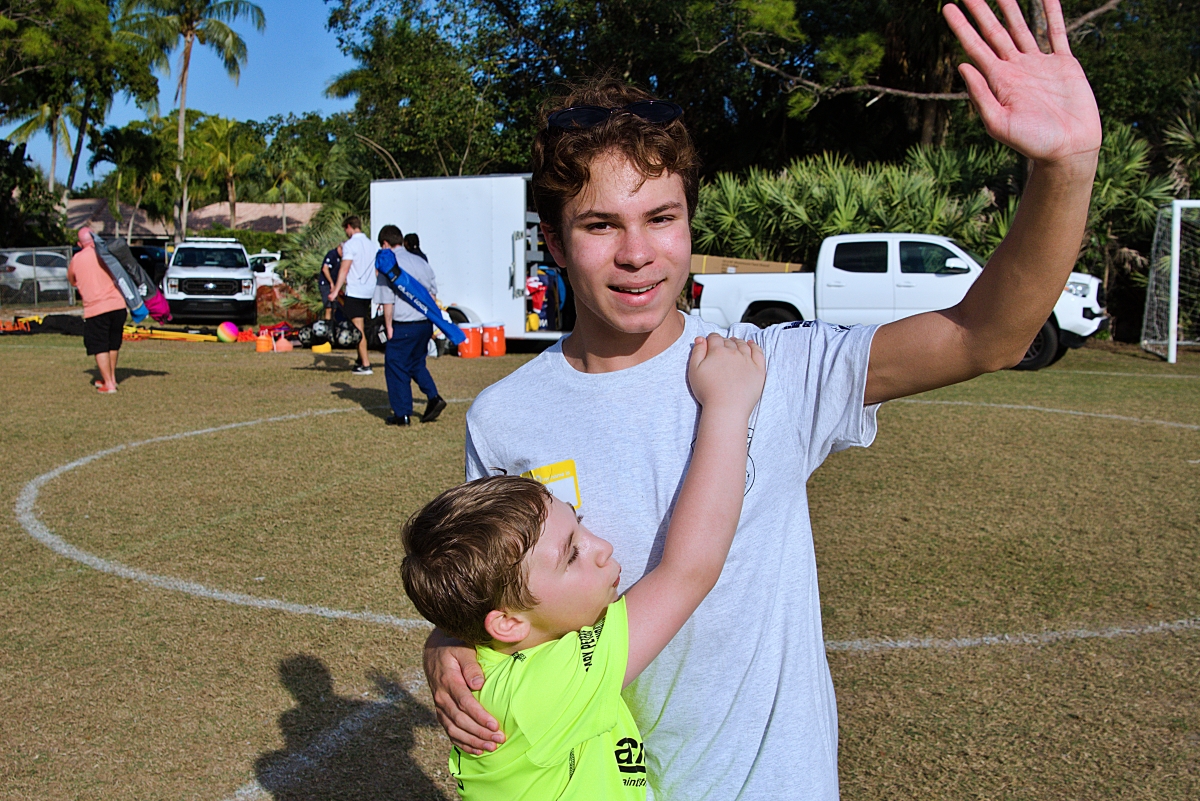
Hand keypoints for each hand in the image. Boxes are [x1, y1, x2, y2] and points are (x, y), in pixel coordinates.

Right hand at [423, 629, 503, 752]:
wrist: (434, 650)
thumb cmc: (454, 648)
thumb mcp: (463, 649)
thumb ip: (471, 666)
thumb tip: (478, 684)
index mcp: (448, 681)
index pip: (465, 703)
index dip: (479, 716)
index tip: (495, 726)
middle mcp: (442, 697)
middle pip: (460, 720)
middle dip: (480, 732)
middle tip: (499, 740)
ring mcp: (440, 706)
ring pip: (454, 730)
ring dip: (472, 741)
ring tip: (491, 748)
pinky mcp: (441, 712)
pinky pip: (449, 731)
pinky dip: (462, 743)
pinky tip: (476, 749)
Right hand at [687, 333, 765, 416]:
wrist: (726, 408)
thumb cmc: (708, 392)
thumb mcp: (694, 370)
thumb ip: (697, 352)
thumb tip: (700, 339)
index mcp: (717, 351)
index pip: (714, 338)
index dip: (711, 339)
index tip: (710, 343)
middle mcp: (734, 352)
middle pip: (729, 341)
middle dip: (724, 342)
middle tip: (722, 347)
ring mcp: (747, 360)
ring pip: (743, 345)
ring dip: (738, 342)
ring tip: (735, 344)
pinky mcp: (758, 370)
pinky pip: (758, 352)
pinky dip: (754, 346)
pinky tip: (751, 344)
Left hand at [944, 0, 1100, 166]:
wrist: (1067, 150)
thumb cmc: (1031, 143)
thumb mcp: (998, 123)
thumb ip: (980, 95)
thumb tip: (962, 65)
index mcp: (998, 81)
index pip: (976, 47)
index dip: (962, 27)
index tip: (948, 8)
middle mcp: (1016, 69)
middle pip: (995, 32)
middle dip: (981, 12)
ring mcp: (1040, 65)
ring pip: (1022, 28)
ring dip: (1011, 8)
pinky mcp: (1064, 64)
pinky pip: (1057, 32)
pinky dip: (1051, 13)